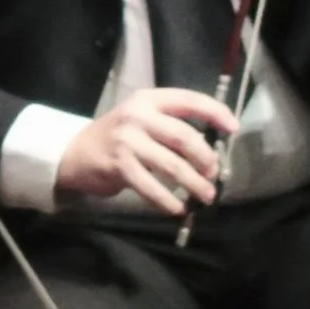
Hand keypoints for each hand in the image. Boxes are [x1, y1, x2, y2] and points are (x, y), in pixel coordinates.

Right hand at [52, 87, 234, 215]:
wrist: (75, 153)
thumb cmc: (117, 138)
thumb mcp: (142, 120)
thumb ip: (171, 126)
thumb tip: (211, 152)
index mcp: (149, 99)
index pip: (189, 100)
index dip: (215, 112)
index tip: (234, 128)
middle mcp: (138, 115)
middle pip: (184, 136)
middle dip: (205, 158)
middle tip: (213, 175)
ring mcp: (127, 140)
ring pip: (172, 164)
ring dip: (193, 183)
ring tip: (205, 196)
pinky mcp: (119, 165)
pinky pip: (151, 187)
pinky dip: (168, 201)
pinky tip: (178, 209)